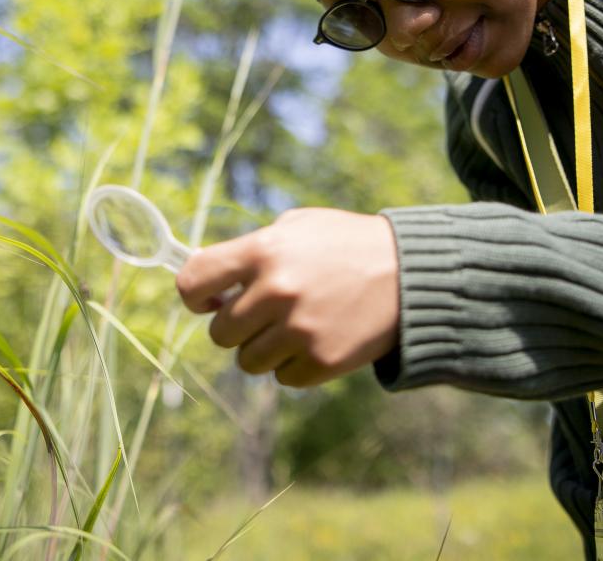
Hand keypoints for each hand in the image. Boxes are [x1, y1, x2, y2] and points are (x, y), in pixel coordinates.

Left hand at [175, 208, 399, 387]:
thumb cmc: (346, 244)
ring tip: (296, 326)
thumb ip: (250, 250)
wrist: (410, 274)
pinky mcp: (321, 361)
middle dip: (239, 325)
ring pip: (248, 360)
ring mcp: (299, 330)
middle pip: (219, 332)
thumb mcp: (296, 226)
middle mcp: (276, 291)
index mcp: (263, 251)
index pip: (193, 282)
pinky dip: (295, 364)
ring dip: (265, 348)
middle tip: (267, 313)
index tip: (209, 300)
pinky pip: (282, 377)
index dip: (195, 296)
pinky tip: (318, 339)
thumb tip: (208, 281)